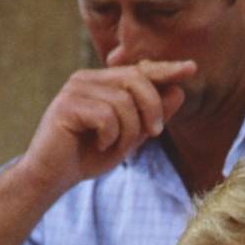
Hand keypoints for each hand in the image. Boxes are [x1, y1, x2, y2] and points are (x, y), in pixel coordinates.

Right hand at [21, 59, 196, 193]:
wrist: (52, 176)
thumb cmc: (88, 156)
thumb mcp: (129, 137)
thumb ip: (151, 116)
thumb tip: (178, 92)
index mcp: (102, 83)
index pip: (139, 70)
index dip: (165, 69)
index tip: (191, 68)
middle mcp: (88, 79)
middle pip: (136, 80)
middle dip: (152, 109)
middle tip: (154, 134)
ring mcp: (75, 89)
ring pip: (124, 102)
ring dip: (129, 132)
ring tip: (114, 146)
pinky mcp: (67, 105)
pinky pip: (106, 116)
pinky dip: (110, 137)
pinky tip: (98, 145)